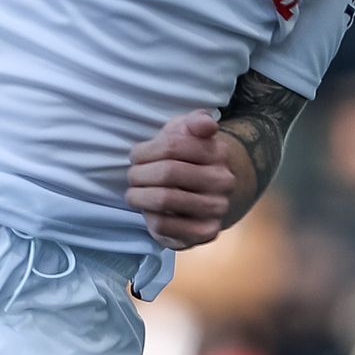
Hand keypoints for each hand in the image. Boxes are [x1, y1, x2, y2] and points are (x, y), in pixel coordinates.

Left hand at [125, 109, 237, 247]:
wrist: (206, 194)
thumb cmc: (186, 158)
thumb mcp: (187, 131)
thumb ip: (195, 121)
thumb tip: (207, 123)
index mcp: (218, 152)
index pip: (172, 146)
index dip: (145, 151)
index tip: (136, 155)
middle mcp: (223, 180)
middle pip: (167, 172)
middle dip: (139, 174)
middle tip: (132, 176)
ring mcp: (216, 208)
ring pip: (164, 199)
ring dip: (139, 196)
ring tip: (133, 193)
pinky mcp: (206, 232)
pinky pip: (165, 225)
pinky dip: (149, 217)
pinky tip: (149, 211)